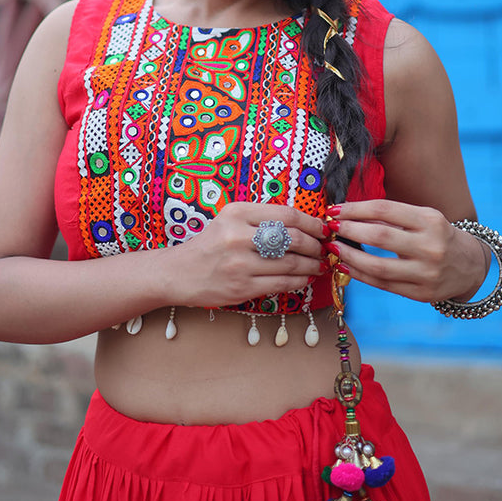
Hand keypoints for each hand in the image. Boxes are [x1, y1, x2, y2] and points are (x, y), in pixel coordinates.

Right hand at [166, 202, 323, 307]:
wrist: (178, 273)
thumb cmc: (210, 245)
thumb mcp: (230, 220)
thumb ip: (262, 219)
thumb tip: (303, 226)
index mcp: (237, 213)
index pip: (287, 215)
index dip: (312, 223)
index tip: (322, 229)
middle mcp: (238, 236)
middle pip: (294, 238)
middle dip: (315, 245)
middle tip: (323, 248)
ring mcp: (240, 263)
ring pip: (291, 263)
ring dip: (312, 265)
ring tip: (318, 264)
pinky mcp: (242, 287)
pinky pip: (282, 283)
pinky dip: (300, 280)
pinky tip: (305, 277)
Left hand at [326, 200, 488, 302]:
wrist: (470, 266)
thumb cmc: (437, 236)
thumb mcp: (423, 218)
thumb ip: (391, 216)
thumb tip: (348, 213)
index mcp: (430, 220)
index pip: (384, 209)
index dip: (355, 209)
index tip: (334, 209)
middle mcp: (431, 246)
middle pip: (380, 236)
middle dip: (349, 230)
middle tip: (330, 228)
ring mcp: (427, 273)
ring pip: (377, 266)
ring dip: (349, 256)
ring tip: (333, 249)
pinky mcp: (421, 293)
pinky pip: (382, 284)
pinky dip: (359, 275)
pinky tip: (345, 266)